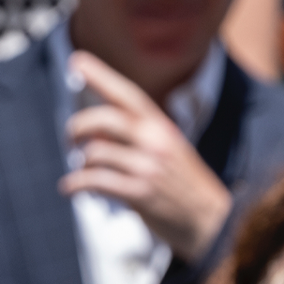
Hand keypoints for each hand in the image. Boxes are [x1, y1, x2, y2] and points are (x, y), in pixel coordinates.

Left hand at [58, 51, 231, 262]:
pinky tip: (70, 189)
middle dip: (79, 126)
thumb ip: (133, 140)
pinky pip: (96, 182)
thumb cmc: (182, 188)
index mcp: (162, 128)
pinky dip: (75, 184)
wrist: (212, 223)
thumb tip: (94, 133)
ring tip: (80, 174)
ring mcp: (148, 168)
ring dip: (79, 164)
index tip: (76, 60)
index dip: (101, 76)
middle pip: (106, 120)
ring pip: (96, 153)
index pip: (128, 95)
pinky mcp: (140, 194)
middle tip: (71, 139)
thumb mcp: (164, 154)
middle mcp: (156, 142)